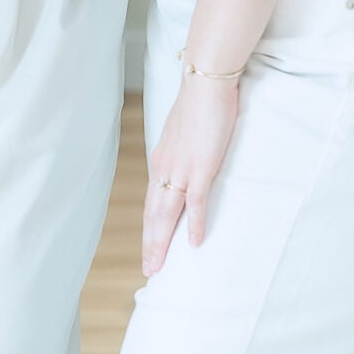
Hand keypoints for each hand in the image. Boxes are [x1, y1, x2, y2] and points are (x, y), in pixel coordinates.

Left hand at [141, 74, 239, 276]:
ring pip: (167, 214)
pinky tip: (194, 244)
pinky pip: (196, 202)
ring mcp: (181, 169)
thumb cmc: (199, 105)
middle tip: (148, 270)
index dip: (150, 228)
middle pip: (154, 215)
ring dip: (162, 242)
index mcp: (161, 161)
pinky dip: (195, 224)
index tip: (148, 249)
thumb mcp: (185, 135)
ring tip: (159, 267)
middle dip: (150, 244)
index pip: (152, 202)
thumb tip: (189, 165)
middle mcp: (165, 168)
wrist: (205, 82)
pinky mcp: (201, 167)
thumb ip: (184, 154)